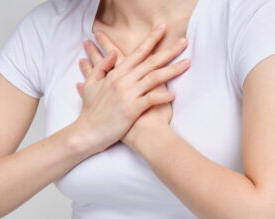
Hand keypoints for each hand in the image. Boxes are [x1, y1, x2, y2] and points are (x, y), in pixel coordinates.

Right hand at [75, 24, 190, 152]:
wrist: (87, 132)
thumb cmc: (90, 111)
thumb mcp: (90, 85)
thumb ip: (101, 68)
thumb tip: (112, 54)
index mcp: (115, 74)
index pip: (137, 53)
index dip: (151, 39)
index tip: (163, 29)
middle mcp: (123, 81)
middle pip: (150, 62)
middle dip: (169, 50)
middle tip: (184, 41)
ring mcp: (128, 95)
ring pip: (154, 78)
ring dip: (172, 70)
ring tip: (187, 63)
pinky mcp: (132, 110)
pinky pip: (151, 100)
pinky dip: (163, 97)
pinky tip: (174, 94)